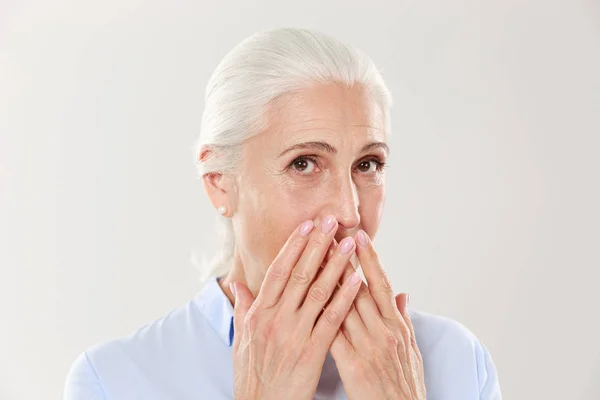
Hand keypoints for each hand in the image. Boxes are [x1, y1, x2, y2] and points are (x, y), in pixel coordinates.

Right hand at [230, 217, 362, 399]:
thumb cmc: (252, 377)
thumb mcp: (241, 341)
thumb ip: (242, 309)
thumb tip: (237, 284)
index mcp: (258, 314)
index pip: (278, 271)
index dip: (293, 246)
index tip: (306, 226)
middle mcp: (276, 319)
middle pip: (299, 274)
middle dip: (316, 245)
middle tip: (330, 221)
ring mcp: (295, 334)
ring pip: (318, 291)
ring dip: (335, 264)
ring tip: (348, 243)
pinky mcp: (312, 351)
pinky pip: (332, 320)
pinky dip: (345, 298)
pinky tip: (357, 280)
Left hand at [328, 231, 425, 399]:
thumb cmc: (406, 386)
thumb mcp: (412, 350)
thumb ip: (405, 319)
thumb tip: (404, 293)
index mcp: (398, 326)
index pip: (381, 284)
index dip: (370, 258)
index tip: (358, 235)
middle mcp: (384, 331)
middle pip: (359, 288)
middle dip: (344, 260)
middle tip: (330, 234)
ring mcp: (369, 347)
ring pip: (344, 305)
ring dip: (328, 280)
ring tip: (315, 257)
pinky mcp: (353, 364)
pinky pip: (334, 333)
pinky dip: (322, 314)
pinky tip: (307, 299)